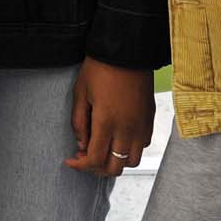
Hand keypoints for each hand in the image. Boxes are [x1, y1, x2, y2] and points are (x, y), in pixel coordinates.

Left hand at [64, 57, 155, 177]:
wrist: (126, 51)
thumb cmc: (99, 69)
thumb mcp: (80, 93)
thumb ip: (79, 123)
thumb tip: (81, 145)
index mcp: (106, 122)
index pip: (95, 160)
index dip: (81, 166)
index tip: (71, 160)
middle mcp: (127, 129)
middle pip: (115, 167)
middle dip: (97, 168)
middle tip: (85, 157)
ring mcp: (141, 126)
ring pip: (132, 161)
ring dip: (116, 161)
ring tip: (103, 149)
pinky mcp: (150, 119)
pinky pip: (143, 145)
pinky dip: (130, 149)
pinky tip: (118, 137)